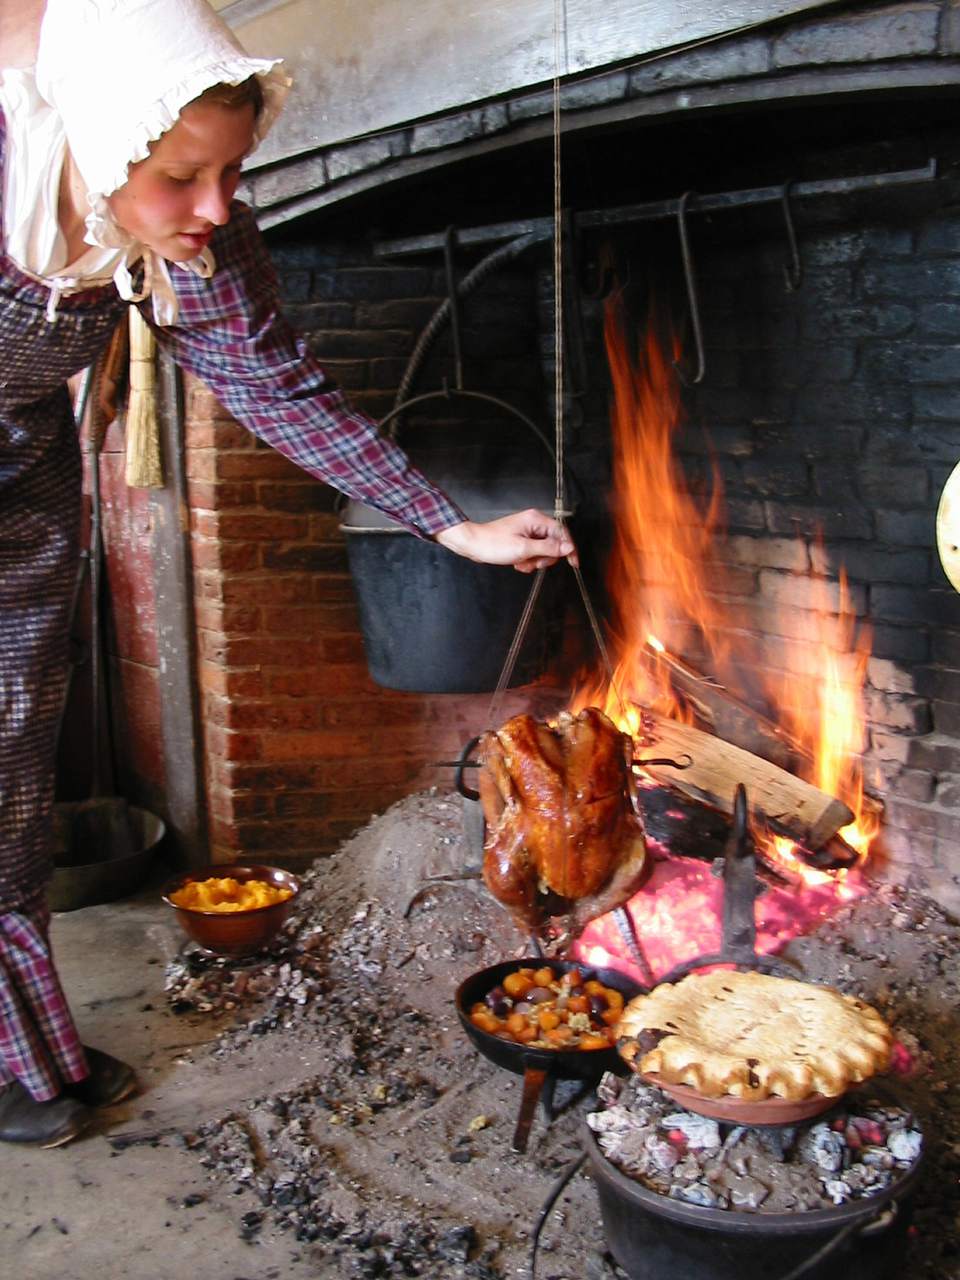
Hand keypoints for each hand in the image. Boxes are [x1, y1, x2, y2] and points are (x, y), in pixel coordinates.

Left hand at [434, 509, 577, 572]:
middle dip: (544, 557)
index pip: (562, 532)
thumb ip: (548, 548)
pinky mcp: (522, 538)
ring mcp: (527, 531)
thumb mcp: (524, 549)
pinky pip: (533, 551)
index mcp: (536, 519)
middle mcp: (533, 522)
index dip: (569, 548)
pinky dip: (528, 560)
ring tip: (521, 563)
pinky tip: (518, 562)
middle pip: (554, 543)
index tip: (573, 562)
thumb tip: (568, 548)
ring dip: (534, 561)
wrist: (473, 544)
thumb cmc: (493, 543)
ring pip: (543, 550)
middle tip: (533, 562)